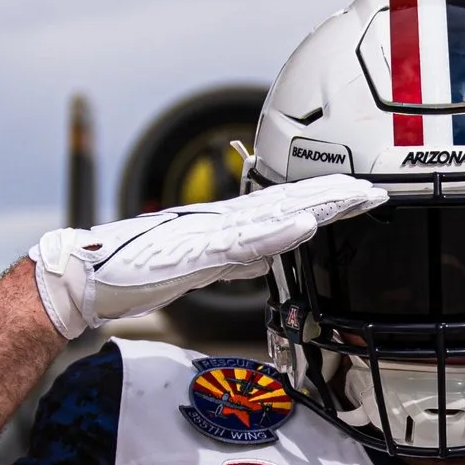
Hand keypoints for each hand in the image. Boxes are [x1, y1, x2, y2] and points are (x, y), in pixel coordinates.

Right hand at [28, 175, 386, 338]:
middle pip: (289, 201)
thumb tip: (269, 260)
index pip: (286, 206)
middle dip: (336, 196)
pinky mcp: (195, 251)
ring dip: (317, 206)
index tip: (363, 196)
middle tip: (379, 189)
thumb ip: (237, 260)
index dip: (326, 199)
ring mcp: (210, 233)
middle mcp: (222, 221)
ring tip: (355, 199)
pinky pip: (244, 242)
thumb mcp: (200, 267)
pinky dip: (277, 234)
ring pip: (275, 214)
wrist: (85, 275)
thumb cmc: (133, 271)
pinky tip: (304, 226)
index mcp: (225, 225)